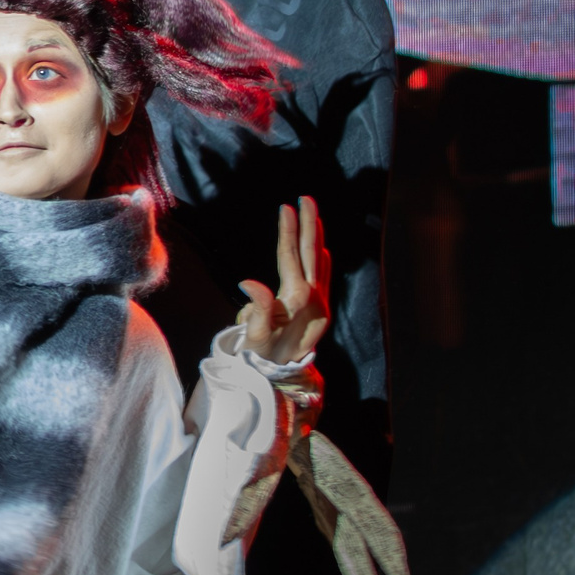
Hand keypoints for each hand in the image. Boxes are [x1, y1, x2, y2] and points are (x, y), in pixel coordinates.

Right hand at [238, 196, 330, 363]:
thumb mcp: (256, 335)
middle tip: (306, 198)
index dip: (288, 231)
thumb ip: (256, 309)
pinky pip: (325, 275)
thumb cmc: (264, 355)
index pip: (291, 257)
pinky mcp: (323, 309)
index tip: (285, 207)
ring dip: (317, 235)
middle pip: (312, 252)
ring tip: (313, 214)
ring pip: (321, 261)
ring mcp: (322, 303)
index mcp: (298, 300)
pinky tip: (320, 246)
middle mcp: (315, 298)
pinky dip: (323, 257)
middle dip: (309, 223)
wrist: (284, 376)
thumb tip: (248, 282)